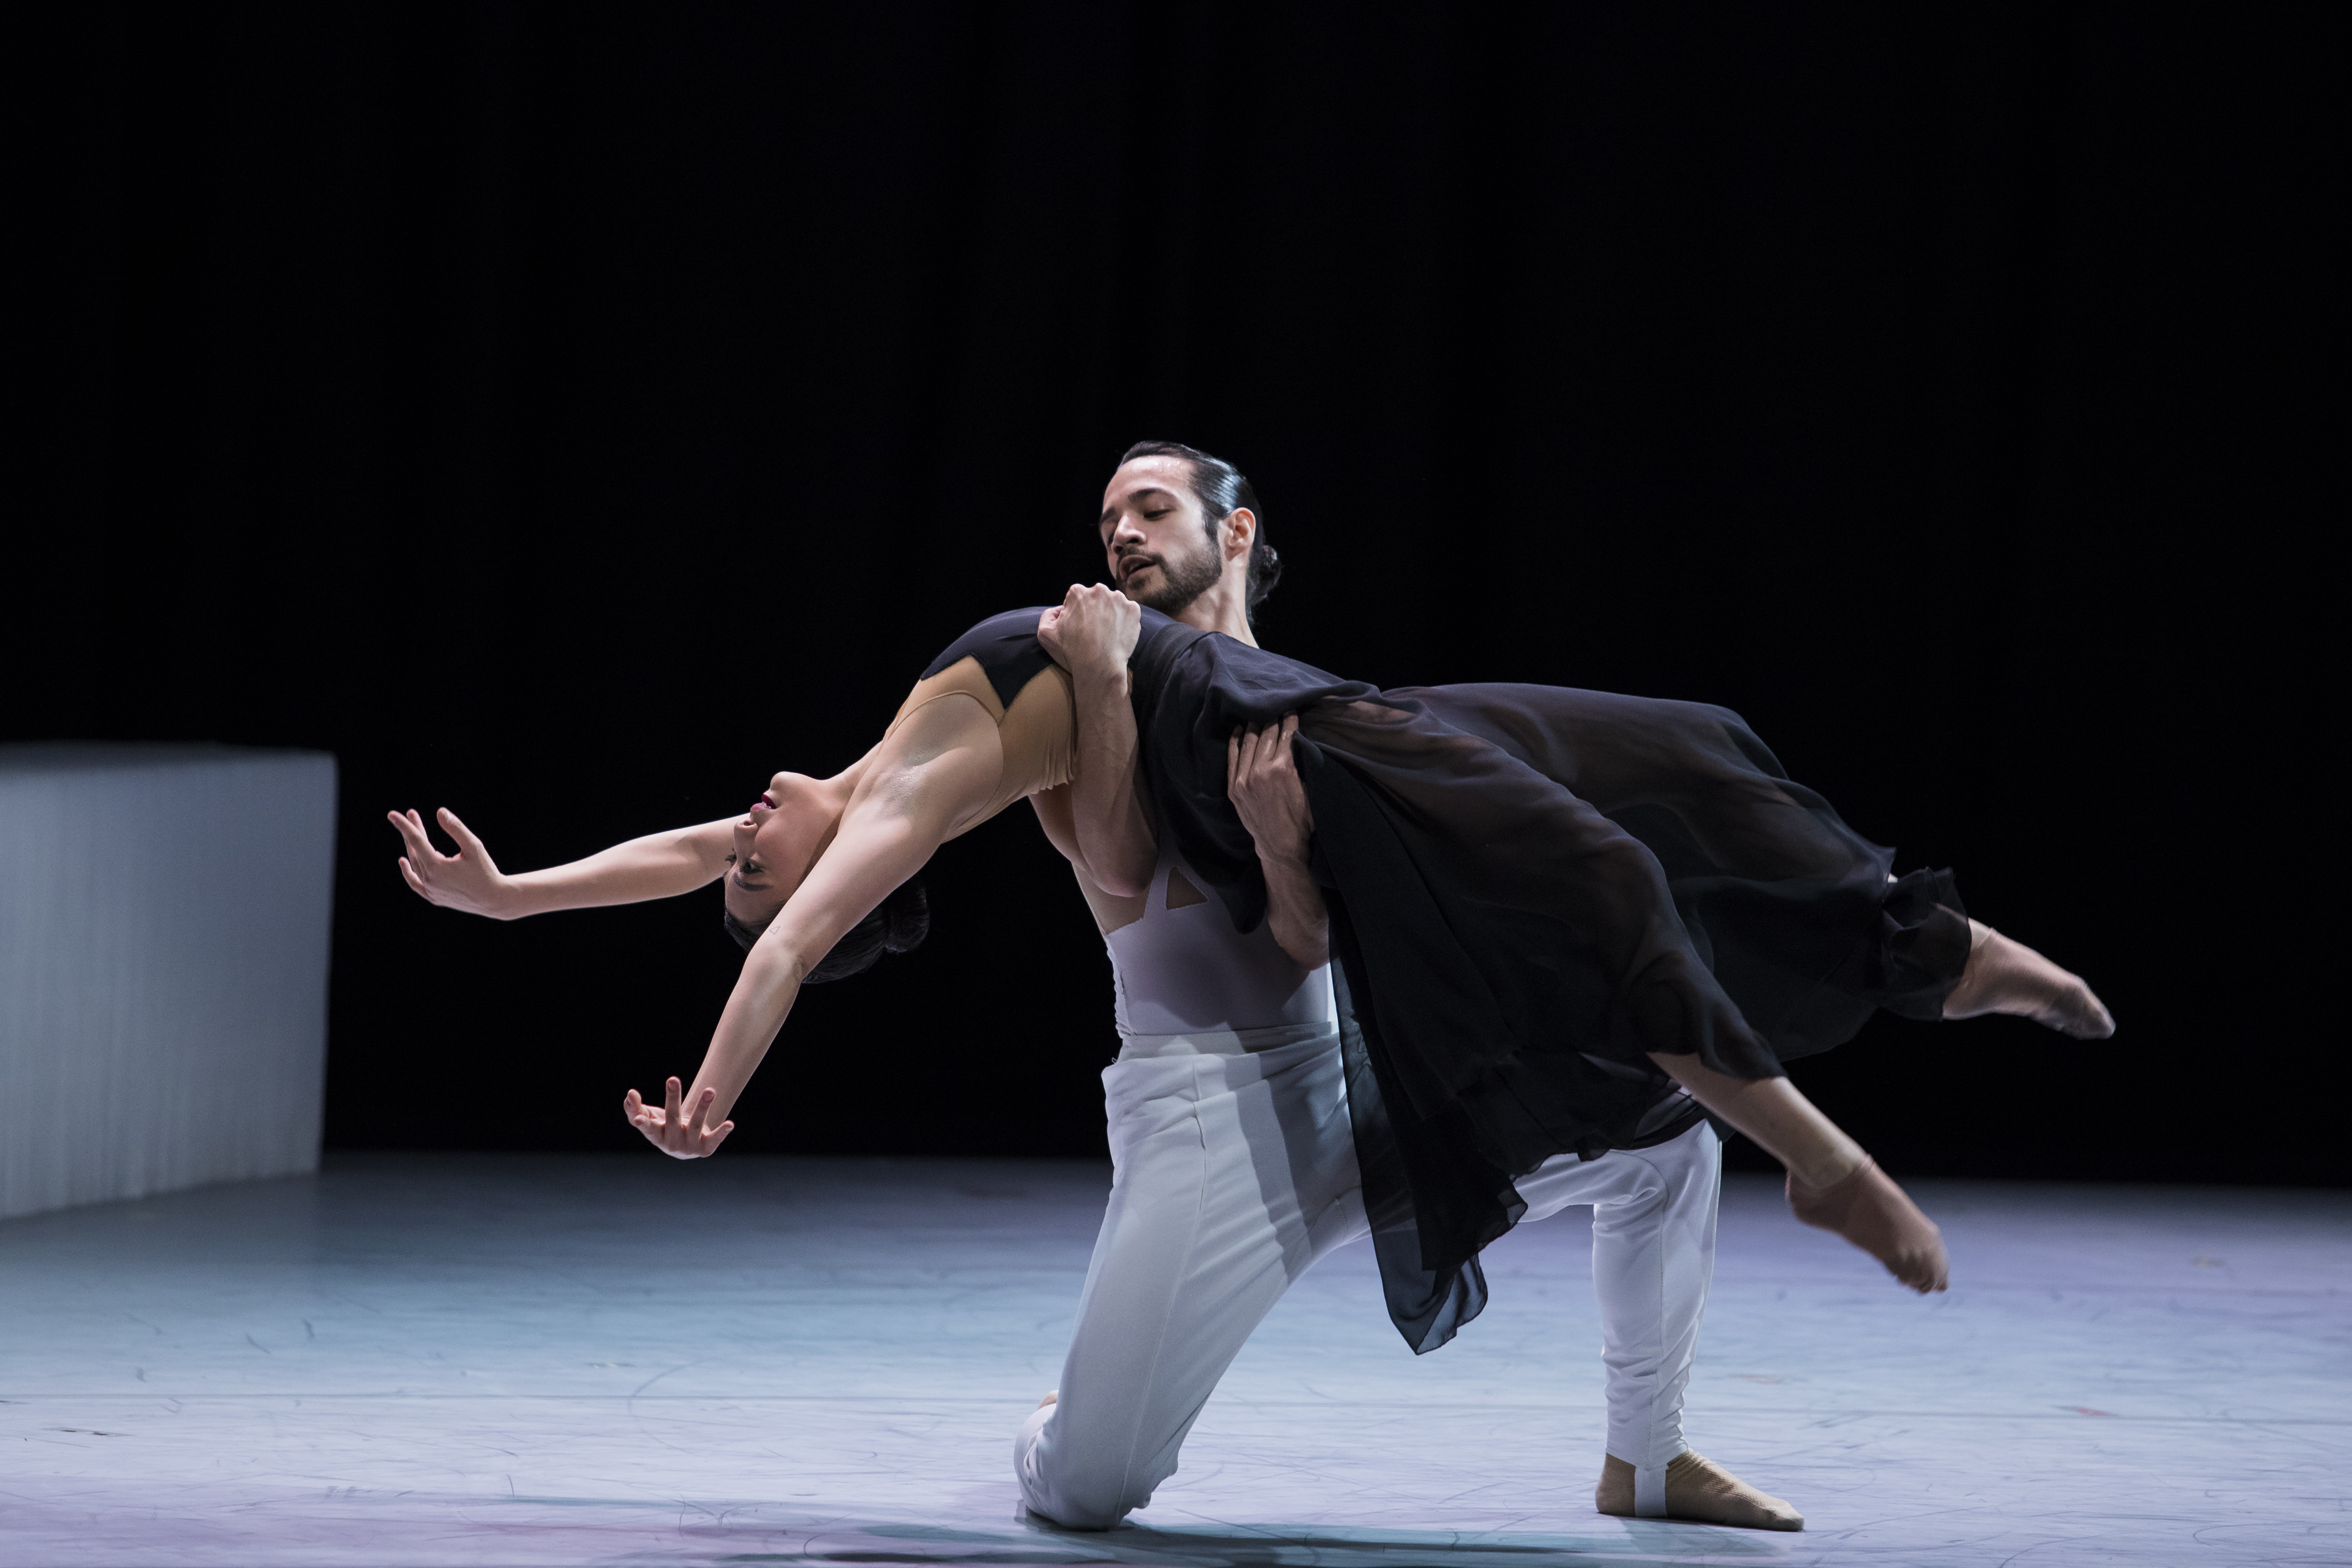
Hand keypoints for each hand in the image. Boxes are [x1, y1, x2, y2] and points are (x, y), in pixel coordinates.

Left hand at [388, 806, 514, 917]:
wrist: (494, 900)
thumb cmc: (486, 871)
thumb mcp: (474, 846)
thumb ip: (456, 828)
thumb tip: (440, 812)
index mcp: (436, 866)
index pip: (415, 840)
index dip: (405, 826)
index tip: (392, 814)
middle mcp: (429, 880)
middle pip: (415, 850)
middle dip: (412, 831)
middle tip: (411, 814)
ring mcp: (430, 891)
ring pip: (415, 864)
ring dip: (412, 847)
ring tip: (413, 832)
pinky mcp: (434, 898)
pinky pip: (415, 883)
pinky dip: (408, 872)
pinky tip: (404, 861)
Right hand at [623, 1076, 734, 1159]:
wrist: (685, 1146)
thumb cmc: (663, 1126)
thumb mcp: (649, 1117)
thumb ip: (634, 1107)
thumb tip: (630, 1094)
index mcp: (655, 1135)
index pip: (648, 1127)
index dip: (643, 1122)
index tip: (638, 1118)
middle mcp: (671, 1143)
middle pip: (672, 1118)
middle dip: (673, 1098)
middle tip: (673, 1079)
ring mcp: (689, 1147)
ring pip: (695, 1125)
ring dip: (703, 1107)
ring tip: (710, 1090)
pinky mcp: (706, 1149)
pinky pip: (714, 1139)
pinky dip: (722, 1132)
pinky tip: (730, 1124)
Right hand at [1037, 583, 1139, 682]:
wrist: (1099, 667)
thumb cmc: (1072, 651)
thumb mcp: (1045, 633)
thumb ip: (1048, 615)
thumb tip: (1060, 610)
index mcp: (1078, 592)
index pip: (1076, 597)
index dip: (1076, 612)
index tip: (1079, 625)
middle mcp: (1099, 590)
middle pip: (1096, 597)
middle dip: (1094, 609)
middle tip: (1093, 630)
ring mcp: (1119, 599)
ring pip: (1113, 603)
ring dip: (1110, 613)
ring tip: (1106, 633)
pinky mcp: (1133, 610)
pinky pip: (1128, 611)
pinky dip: (1124, 620)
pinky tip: (1116, 634)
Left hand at [1227, 715, 1314, 864]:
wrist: (1281, 846)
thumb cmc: (1301, 820)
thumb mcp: (1309, 789)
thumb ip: (1302, 764)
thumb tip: (1297, 741)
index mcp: (1283, 768)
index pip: (1286, 735)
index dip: (1289, 720)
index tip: (1291, 709)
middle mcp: (1260, 770)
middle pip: (1266, 734)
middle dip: (1273, 719)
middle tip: (1276, 707)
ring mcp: (1243, 779)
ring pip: (1248, 742)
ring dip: (1254, 725)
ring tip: (1258, 713)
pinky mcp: (1233, 787)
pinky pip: (1232, 757)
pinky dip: (1235, 741)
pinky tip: (1239, 729)